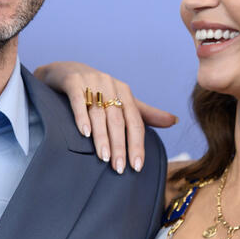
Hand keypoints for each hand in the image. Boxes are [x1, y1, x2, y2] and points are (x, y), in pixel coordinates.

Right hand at [34, 61, 176, 172]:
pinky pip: (78, 100)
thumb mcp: (121, 99)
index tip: (137, 167)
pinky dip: (82, 116)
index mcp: (124, 91)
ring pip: (99, 113)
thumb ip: (145, 113)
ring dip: (102, 136)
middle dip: (119, 145)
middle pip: (118, 120)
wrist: (64, 70)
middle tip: (119, 168)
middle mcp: (110, 85)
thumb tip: (174, 121)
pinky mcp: (72, 81)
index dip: (136, 144)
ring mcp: (91, 81)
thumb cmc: (96, 89)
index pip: (135, 121)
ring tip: (104, 157)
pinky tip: (84, 133)